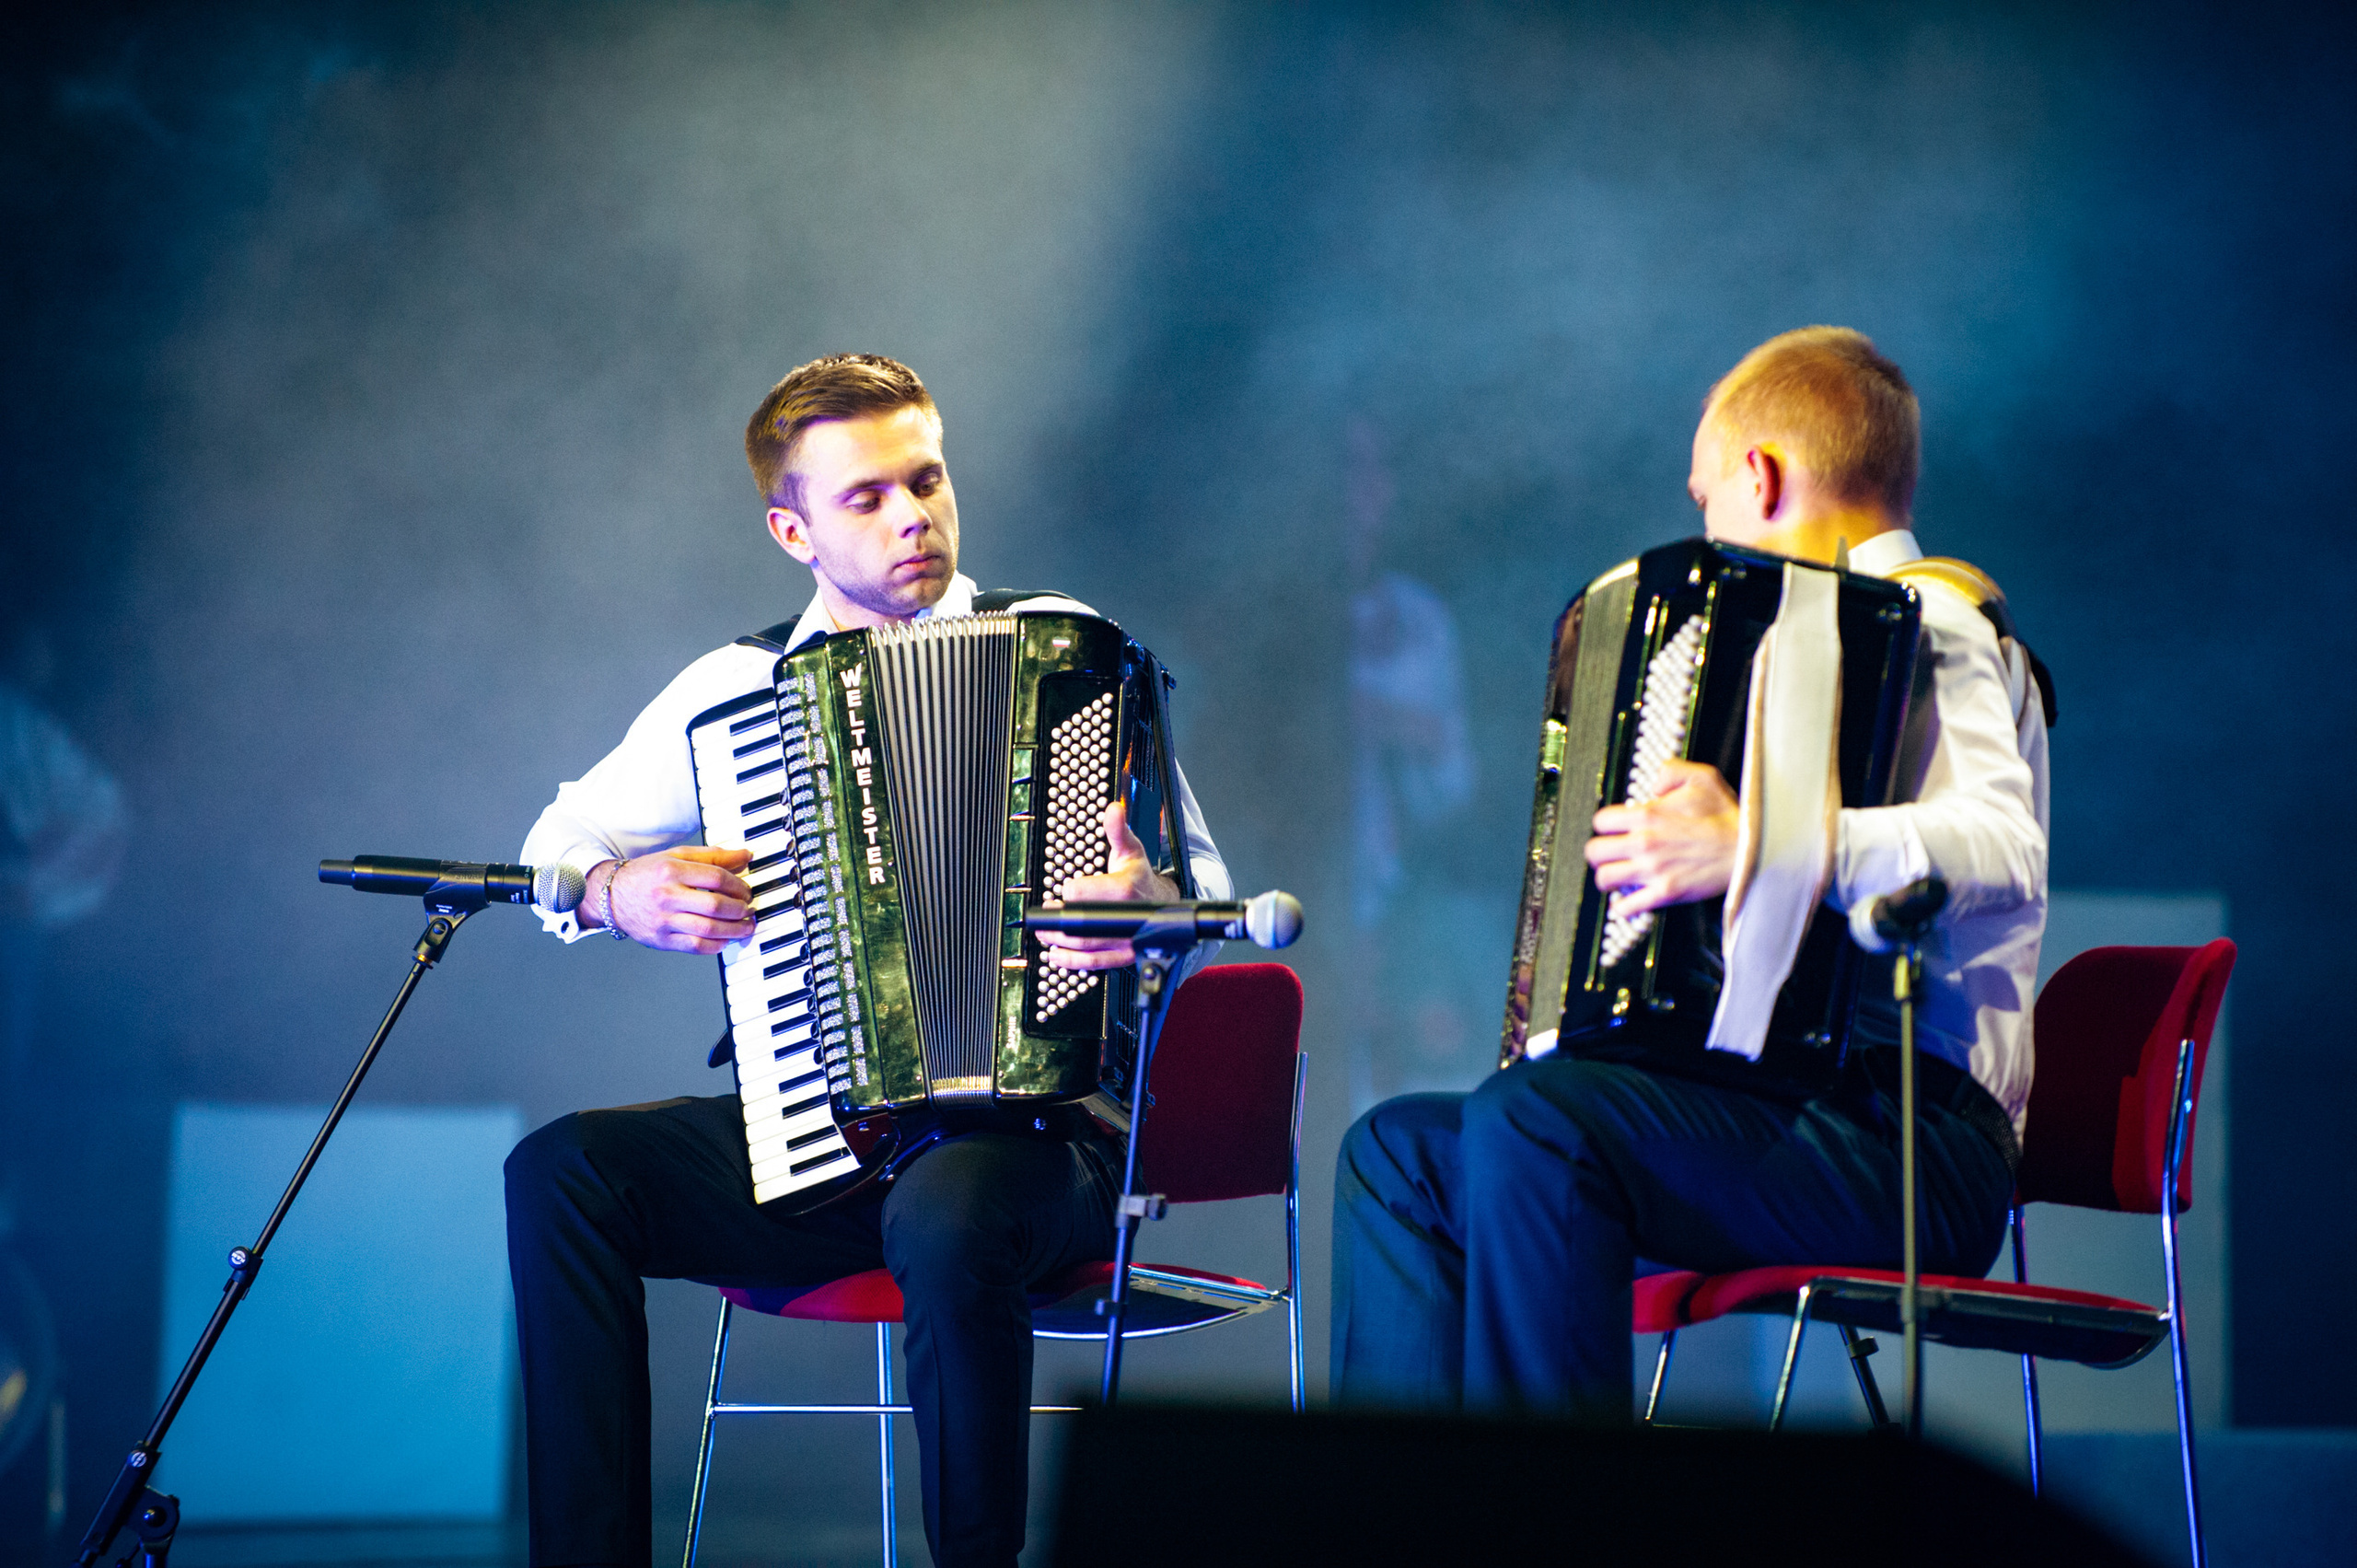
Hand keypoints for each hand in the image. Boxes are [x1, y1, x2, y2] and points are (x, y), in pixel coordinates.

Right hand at [590, 847, 755, 952]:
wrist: (613, 895)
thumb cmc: (648, 874)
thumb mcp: (676, 856)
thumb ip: (712, 856)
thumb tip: (745, 856)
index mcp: (672, 870)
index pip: (716, 878)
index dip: (739, 885)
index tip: (747, 891)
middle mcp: (666, 896)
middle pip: (715, 905)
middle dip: (740, 910)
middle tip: (749, 909)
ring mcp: (663, 920)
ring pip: (708, 929)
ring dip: (734, 930)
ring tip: (745, 927)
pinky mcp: (661, 940)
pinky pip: (695, 947)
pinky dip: (716, 946)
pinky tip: (725, 939)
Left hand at [1038, 801, 1178, 970]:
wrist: (1163, 904)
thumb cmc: (1140, 877)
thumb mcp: (1131, 849)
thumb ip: (1117, 830)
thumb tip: (1113, 809)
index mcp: (1123, 889)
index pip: (1079, 893)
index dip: (1067, 891)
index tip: (1066, 890)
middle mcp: (1124, 918)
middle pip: (1078, 923)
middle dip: (1056, 920)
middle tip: (1048, 913)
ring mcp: (1124, 939)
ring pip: (1083, 946)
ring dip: (1057, 941)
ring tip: (1045, 934)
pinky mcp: (1123, 955)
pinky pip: (1095, 963)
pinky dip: (1072, 962)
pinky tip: (1057, 955)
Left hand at [1584, 759, 1739, 918]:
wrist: (1750, 849)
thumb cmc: (1727, 816)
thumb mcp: (1702, 778)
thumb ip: (1671, 771)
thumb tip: (1653, 784)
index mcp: (1648, 815)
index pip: (1601, 821)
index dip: (1606, 825)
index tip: (1614, 829)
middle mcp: (1644, 843)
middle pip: (1594, 851)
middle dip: (1600, 852)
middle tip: (1610, 854)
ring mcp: (1653, 870)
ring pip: (1604, 878)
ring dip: (1607, 878)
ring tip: (1616, 876)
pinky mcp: (1665, 893)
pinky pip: (1627, 906)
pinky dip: (1623, 906)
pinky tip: (1627, 901)